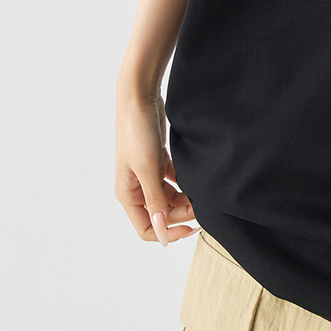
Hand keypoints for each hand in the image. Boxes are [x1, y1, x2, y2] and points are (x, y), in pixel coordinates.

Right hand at [115, 87, 197, 244]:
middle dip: (181, 214)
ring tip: (202, 194)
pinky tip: (196, 179)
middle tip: (202, 208)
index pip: (147, 228)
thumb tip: (160, 231)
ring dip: (185, 199)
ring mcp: (147, 174)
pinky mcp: (157, 161)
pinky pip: (172, 181)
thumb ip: (155, 200)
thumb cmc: (138, 132)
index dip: (168, 232)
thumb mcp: (148, 169)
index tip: (192, 226)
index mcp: (127, 195)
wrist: (140, 98)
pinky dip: (184, 183)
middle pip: (161, 213)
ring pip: (169, 197)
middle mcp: (135, 188)